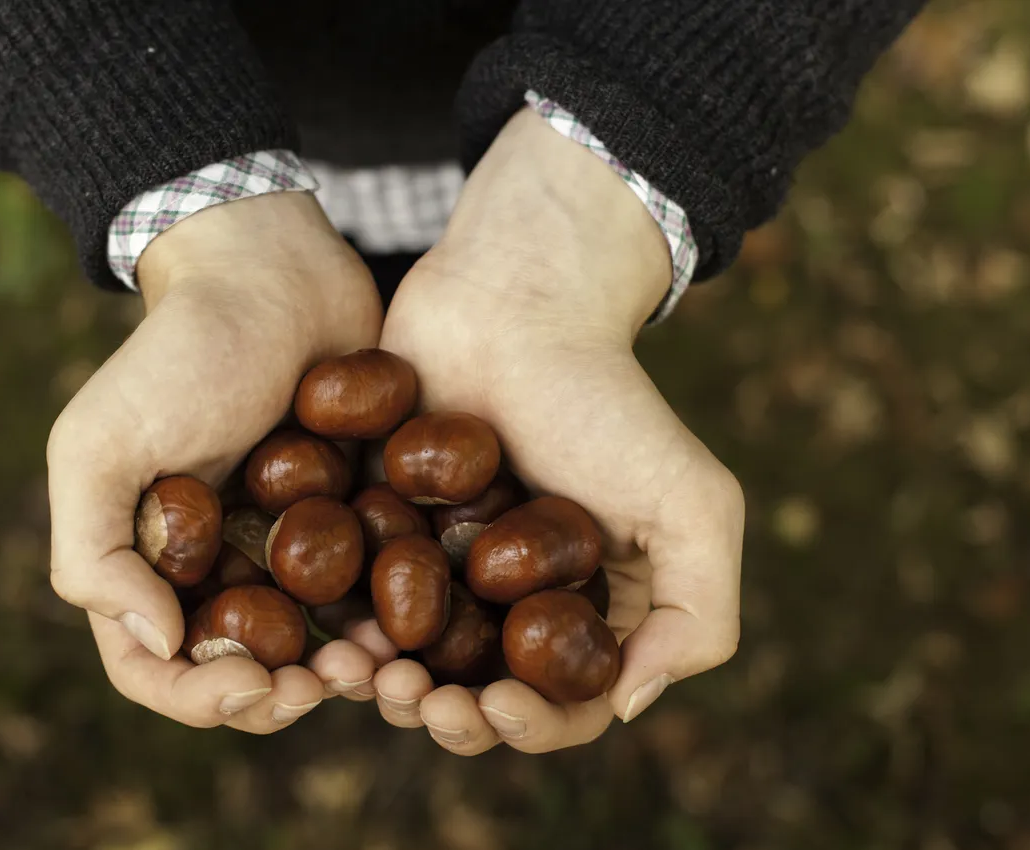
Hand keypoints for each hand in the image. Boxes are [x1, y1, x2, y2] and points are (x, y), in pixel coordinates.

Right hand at [46, 193, 385, 731]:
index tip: (250, 685)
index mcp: (149, 561)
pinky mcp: (351, 520)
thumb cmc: (178, 355)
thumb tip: (158, 641)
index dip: (197, 697)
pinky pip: (370, 593)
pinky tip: (413, 626)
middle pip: (242, 673)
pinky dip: (388, 622)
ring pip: (315, 645)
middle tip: (327, 683)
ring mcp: (286, 547)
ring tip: (378, 664)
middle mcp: (216, 566)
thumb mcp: (98, 445)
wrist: (274, 273)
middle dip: (281, 696)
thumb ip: (94, 553)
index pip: (156, 666)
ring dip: (343, 673)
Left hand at [374, 109, 743, 753]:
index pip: (563, 702)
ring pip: (406, 661)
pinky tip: (330, 634)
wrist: (512, 300)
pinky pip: (350, 600)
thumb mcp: (694, 505)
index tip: (498, 704)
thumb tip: (629, 706)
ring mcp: (440, 567)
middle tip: (416, 698)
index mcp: (586, 606)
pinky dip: (339, 631)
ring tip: (362, 671)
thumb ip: (699, 616)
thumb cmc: (606, 400)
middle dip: (444, 715)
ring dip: (384, 686)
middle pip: (474, 695)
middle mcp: (512, 600)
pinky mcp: (377, 530)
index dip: (531, 725)